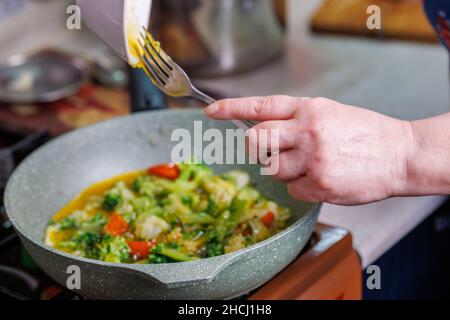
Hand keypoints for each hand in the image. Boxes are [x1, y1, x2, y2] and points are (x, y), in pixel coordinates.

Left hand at [205, 96, 413, 204]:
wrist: (399, 154)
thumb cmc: (365, 134)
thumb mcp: (330, 113)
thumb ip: (297, 120)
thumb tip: (264, 131)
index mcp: (309, 108)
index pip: (261, 106)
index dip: (231, 108)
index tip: (210, 111)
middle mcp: (307, 130)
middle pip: (256, 140)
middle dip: (257, 149)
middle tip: (272, 152)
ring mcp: (312, 158)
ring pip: (271, 169)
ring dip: (282, 171)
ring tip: (308, 166)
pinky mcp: (319, 184)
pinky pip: (292, 189)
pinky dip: (302, 187)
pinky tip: (322, 179)